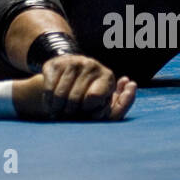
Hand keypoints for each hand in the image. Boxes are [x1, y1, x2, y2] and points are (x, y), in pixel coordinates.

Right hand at [13, 54, 135, 120]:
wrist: (68, 71)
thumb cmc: (90, 93)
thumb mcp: (106, 101)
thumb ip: (120, 104)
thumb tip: (131, 84)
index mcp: (106, 76)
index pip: (94, 98)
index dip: (88, 109)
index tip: (89, 111)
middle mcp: (90, 65)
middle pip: (75, 99)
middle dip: (71, 113)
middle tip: (70, 116)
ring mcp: (71, 62)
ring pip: (60, 95)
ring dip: (57, 109)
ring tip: (58, 114)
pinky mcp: (55, 64)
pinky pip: (49, 89)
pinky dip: (48, 102)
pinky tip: (50, 106)